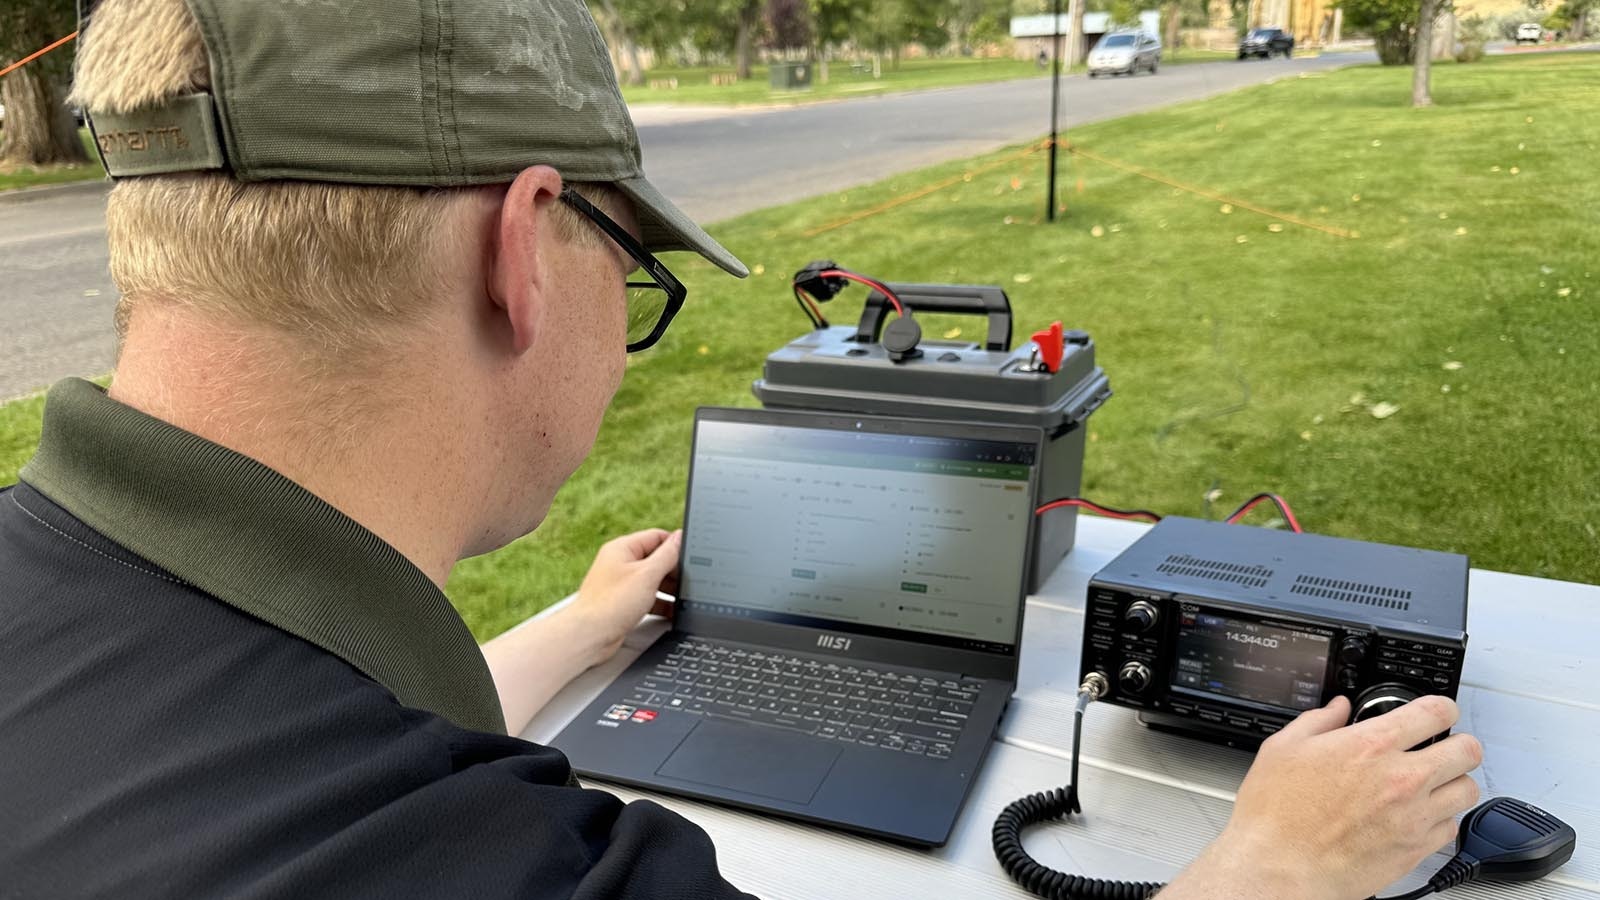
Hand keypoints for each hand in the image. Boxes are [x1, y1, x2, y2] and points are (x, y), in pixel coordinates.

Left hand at [567, 528, 681, 665]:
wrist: (589, 636)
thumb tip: (679, 537)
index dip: (675, 545)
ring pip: (653, 580)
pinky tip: (672, 611)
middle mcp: (620, 563)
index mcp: (622, 548)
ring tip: (683, 598)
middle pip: (656, 559)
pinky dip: (660, 603)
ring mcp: (621, 583)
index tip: (692, 556)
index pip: (656, 537)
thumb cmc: (612, 603)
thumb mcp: (647, 575)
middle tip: (688, 581)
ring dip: (668, 588)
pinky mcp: (623, 602)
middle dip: (673, 570)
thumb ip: (667, 555)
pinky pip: (647, 597)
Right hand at [1164, 695, 1482, 899]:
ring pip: (1468, 790)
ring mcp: (1414, 816)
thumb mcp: (1283, 748)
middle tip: (1444, 747)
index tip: (1438, 712)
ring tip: (1436, 783)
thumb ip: (1317, 721)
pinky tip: (1420, 815)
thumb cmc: (1277, 814)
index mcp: (1370, 745)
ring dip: (1454, 781)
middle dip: (1459, 743)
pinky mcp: (1417, 849)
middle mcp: (1402, 778)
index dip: (1443, 707)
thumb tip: (1337, 709)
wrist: (1281, 867)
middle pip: (1467, 749)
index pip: (1435, 712)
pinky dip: (1442, 818)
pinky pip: (1452, 827)